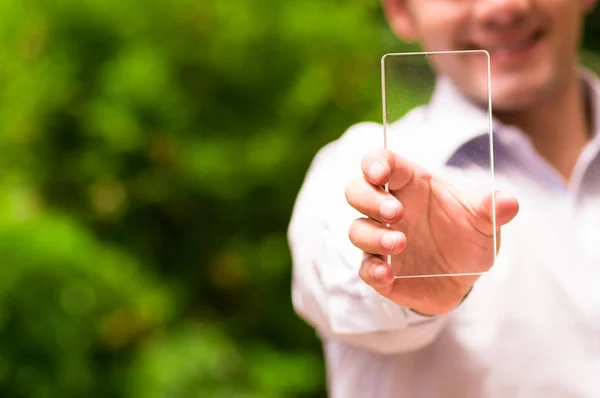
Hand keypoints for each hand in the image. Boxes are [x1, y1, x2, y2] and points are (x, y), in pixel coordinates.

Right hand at [345, 148, 518, 315]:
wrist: (463, 280)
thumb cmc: (467, 240)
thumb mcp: (485, 224)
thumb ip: (492, 210)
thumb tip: (509, 201)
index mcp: (409, 186)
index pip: (380, 163)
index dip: (374, 163)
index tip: (379, 172)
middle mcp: (388, 209)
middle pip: (356, 191)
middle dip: (368, 198)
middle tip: (395, 212)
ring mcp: (380, 240)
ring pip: (357, 229)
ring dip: (373, 235)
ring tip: (400, 243)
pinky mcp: (380, 269)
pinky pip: (364, 268)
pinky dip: (372, 270)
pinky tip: (387, 273)